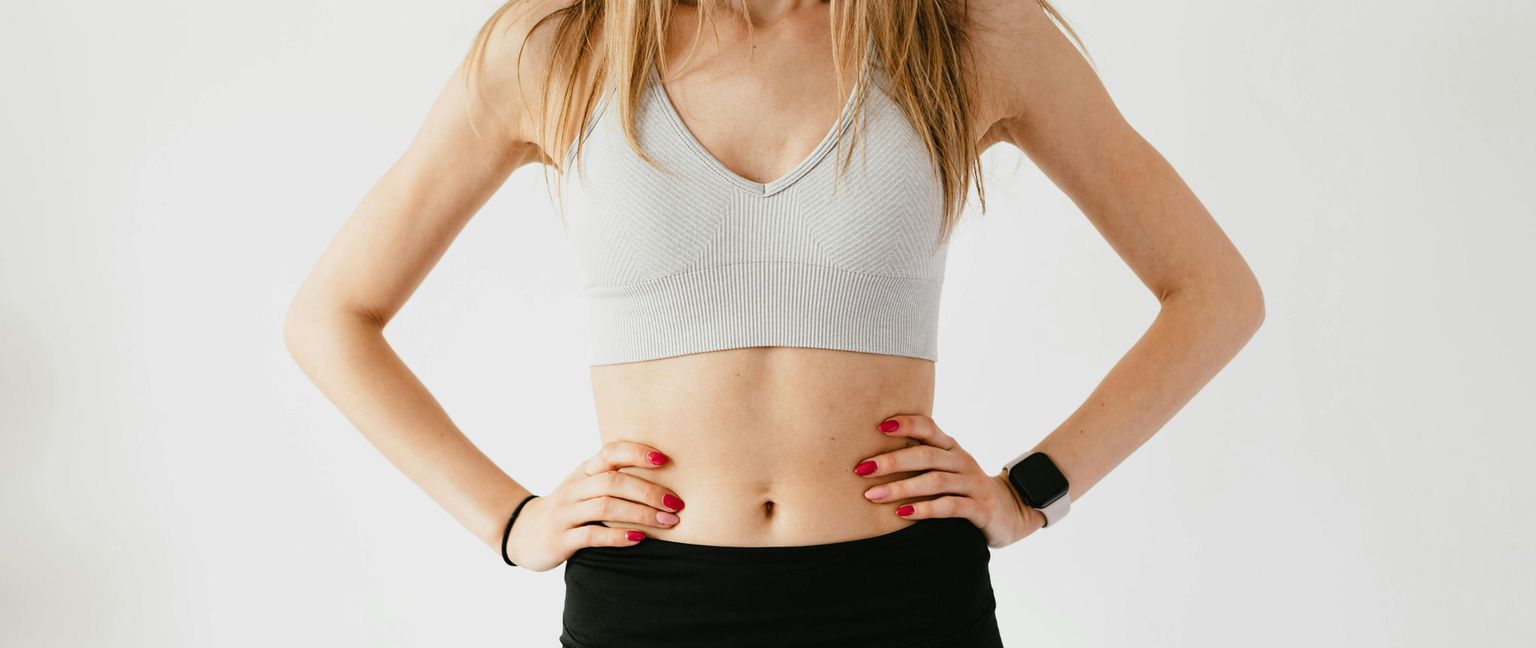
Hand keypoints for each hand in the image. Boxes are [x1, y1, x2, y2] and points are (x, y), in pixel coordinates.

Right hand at [503, 441, 685, 570]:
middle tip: (676, 504)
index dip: (637, 453)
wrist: (522, 533)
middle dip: (649, 492)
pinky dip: (617, 536)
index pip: (610, 453)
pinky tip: (639, 538)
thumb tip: (664, 474)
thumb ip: (615, 479)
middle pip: (613, 482)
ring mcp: (565, 513)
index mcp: (584, 472)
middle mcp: (574, 488)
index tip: (665, 460)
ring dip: (640, 514)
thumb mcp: (586, 488)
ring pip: (605, 507)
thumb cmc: (569, 509)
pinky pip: (591, 535)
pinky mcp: (560, 539)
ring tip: (668, 523)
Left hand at [855, 415, 1046, 548]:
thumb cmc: (964, 488)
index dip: (906, 424)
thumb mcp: (946, 469)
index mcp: (951, 447)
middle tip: (862, 469)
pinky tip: (903, 513)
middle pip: (925, 455)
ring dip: (901, 488)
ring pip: (935, 481)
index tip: (878, 426)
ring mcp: (974, 484)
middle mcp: (963, 461)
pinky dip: (925, 509)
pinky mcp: (981, 509)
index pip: (929, 428)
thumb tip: (871, 455)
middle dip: (891, 461)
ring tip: (872, 495)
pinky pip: (950, 506)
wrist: (1011, 512)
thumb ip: (919, 460)